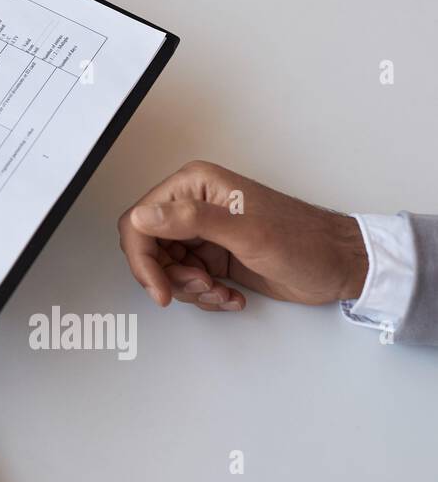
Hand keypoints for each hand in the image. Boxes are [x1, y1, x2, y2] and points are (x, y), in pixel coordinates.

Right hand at [117, 161, 367, 311]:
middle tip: (202, 287)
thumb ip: (192, 220)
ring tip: (221, 291)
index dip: (143, 259)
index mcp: (195, 186)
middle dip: (171, 277)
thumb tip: (144, 216)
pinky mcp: (214, 255)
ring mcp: (204, 232)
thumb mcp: (247, 232)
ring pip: (167, 268)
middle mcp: (194, 206)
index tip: (160, 288)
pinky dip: (205, 295)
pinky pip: (188, 280)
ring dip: (191, 289)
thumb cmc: (306, 242)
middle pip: (150, 248)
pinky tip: (231, 295)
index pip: (140, 221)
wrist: (340, 265)